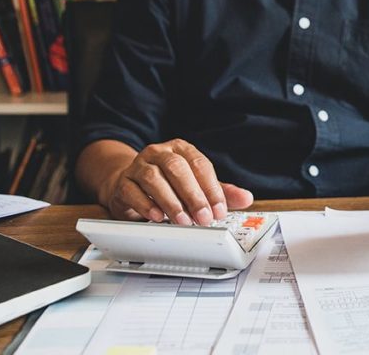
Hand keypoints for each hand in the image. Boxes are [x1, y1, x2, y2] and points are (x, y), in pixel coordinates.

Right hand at [101, 138, 253, 224]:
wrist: (130, 184)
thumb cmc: (168, 184)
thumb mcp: (197, 186)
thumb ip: (220, 191)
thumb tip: (246, 198)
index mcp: (181, 149)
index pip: (199, 164)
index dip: (211, 188)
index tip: (219, 210)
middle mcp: (159, 152)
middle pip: (177, 168)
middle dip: (193, 195)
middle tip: (203, 218)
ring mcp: (139, 166)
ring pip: (154, 178)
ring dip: (171, 201)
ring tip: (182, 220)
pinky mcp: (123, 182)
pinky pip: (133, 191)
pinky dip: (146, 205)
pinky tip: (158, 217)